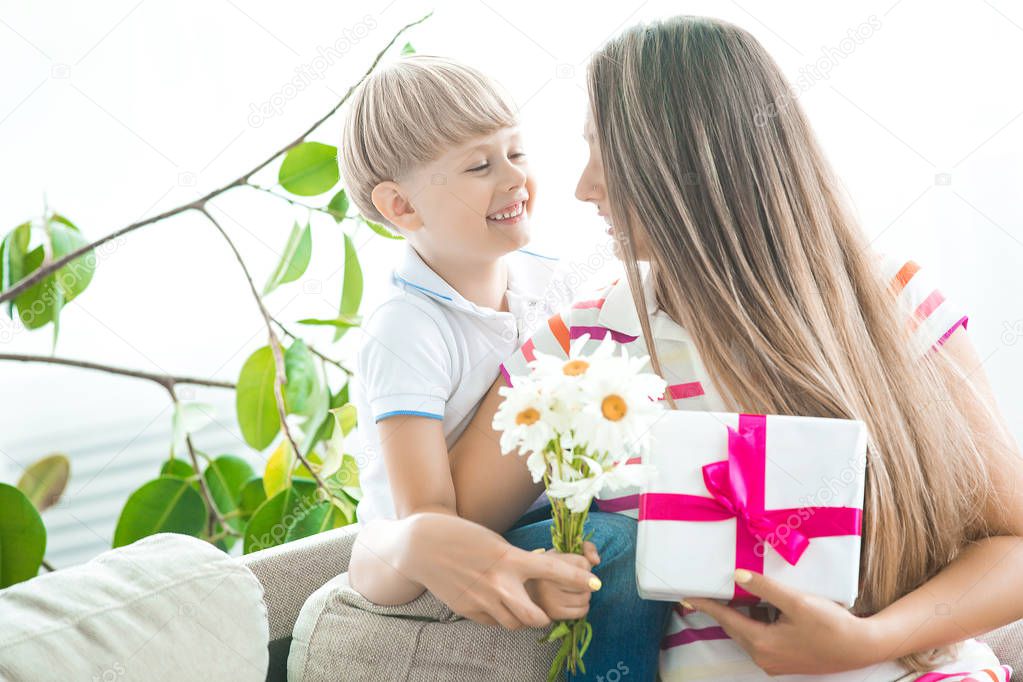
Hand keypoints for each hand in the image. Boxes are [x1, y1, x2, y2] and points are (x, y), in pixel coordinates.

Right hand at [400, 512, 600, 630]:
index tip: (596, 582)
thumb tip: (532, 578)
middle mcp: (499, 584)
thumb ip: (516, 563)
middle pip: (537, 617)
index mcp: (510, 559)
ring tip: (514, 602)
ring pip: (515, 624)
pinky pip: (492, 622)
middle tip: (546, 610)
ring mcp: (482, 601)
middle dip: (546, 617)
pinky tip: (490, 600)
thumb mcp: (496, 543)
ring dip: (521, 617)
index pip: (553, 570)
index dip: (578, 578)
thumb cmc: (463, 537)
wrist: (422, 545)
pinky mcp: (468, 611)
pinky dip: (497, 616)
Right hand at [524, 541, 600, 619]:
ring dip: (584, 594)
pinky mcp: (553, 614)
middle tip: (571, 580)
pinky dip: (582, 607)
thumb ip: (587, 547)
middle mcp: (546, 581)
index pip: (583, 563)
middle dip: (584, 581)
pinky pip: (582, 611)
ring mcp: (549, 599)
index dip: (583, 564)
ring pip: (585, 597)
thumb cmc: (552, 568)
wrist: (529, 590)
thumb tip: (596, 561)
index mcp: (548, 562)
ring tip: (571, 590)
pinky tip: (571, 601)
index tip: (572, 566)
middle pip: (586, 582)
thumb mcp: (566, 552)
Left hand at [685, 569, 879, 674]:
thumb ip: (765, 588)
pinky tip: (759, 605)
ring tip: (732, 593)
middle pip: (734, 627)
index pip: (725, 620)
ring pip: (747, 632)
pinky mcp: (784, 659)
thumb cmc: (831, 625)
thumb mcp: (796, 602)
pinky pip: (760, 637)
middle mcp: (763, 657)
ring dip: (740, 613)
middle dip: (721, 608)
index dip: (705, 605)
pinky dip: (755, 621)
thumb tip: (737, 576)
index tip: (685, 597)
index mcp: (762, 643)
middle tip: (707, 589)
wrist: (862, 648)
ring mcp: (774, 661)